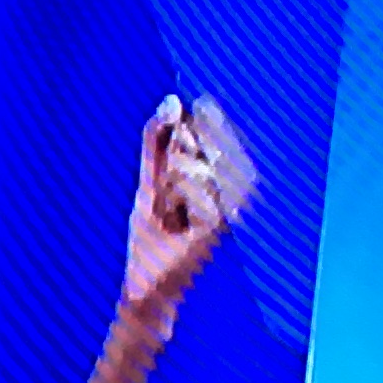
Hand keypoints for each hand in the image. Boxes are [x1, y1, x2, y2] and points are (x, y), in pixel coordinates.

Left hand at [120, 96, 255, 333]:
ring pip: (192, 164)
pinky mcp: (224, 219)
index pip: (207, 124)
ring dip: (171, 187)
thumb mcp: (149, 181)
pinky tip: (178, 222)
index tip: (172, 158)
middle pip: (197, 141)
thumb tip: (172, 99)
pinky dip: (175, 202)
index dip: (186, 129)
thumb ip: (157, 141)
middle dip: (172, 165)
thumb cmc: (152, 234)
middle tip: (169, 200)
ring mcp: (233, 201)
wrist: (147, 284)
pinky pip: (192, 187)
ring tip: (173, 214)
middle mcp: (235, 183)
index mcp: (222, 171)